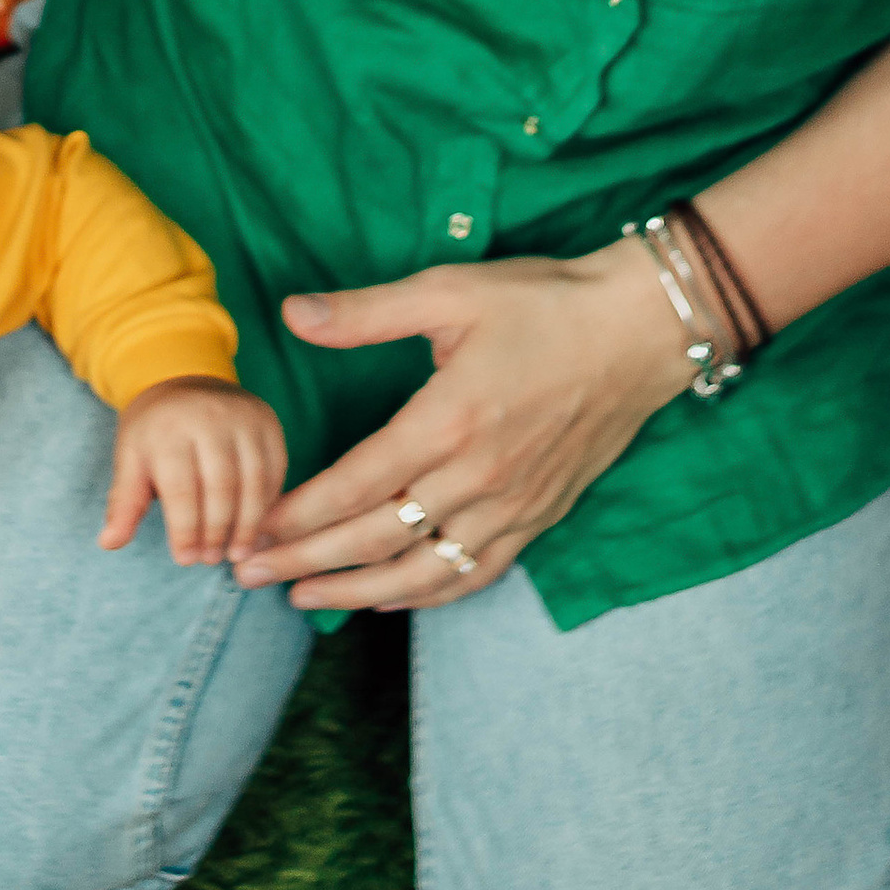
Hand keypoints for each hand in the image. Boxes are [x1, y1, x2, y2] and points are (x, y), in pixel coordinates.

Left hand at [101, 375, 287, 565]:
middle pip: (221, 487)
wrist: (184, 381)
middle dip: (217, 531)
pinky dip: (267, 503)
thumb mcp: (130, 460)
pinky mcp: (268, 422)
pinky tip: (255, 526)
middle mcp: (209, 417)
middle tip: (211, 559)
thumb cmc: (154, 431)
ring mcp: (244, 417)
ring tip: (235, 552)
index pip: (181, 490)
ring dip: (247, 524)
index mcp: (169, 428)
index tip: (185, 559)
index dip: (185, 531)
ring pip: (254, 481)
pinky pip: (275, 470)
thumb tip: (110, 543)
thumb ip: (125, 503)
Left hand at [232, 246, 695, 612]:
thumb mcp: (448, 291)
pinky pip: (475, 573)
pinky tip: (389, 598)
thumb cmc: (543, 302)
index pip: (354, 487)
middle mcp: (477, 477)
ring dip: (356, 592)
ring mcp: (512, 505)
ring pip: (422, 572)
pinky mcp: (539, 517)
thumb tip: (292, 313)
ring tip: (304, 598)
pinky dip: (427, 595)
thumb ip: (366, 312)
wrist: (640, 330)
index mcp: (447, 421)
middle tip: (248, 574)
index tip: (252, 529)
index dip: (296, 515)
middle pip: (374, 540)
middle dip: (304, 561)